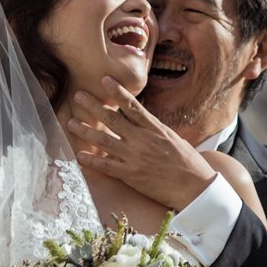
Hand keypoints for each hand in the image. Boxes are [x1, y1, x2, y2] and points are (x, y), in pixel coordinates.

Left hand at [66, 79, 215, 212]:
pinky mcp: (131, 175)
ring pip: (104, 140)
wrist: (195, 186)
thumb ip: (155, 130)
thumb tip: (142, 120)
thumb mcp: (173, 139)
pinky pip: (106, 166)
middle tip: (78, 95)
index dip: (117, 91)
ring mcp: (135, 157)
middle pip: (112, 119)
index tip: (104, 79)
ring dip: (85, 130)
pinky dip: (91, 160)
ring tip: (70, 122)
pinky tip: (78, 155)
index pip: (132, 105)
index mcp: (154, 128)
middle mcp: (142, 139)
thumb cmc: (188, 162)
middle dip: (93, 106)